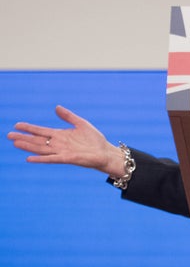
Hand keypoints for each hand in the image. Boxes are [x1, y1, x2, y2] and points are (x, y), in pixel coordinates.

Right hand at [7, 105, 126, 176]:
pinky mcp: (67, 158)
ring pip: (40, 149)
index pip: (41, 131)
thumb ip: (68, 116)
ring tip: (15, 143)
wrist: (104, 152)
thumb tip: (56, 107)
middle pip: (37, 140)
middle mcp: (58, 144)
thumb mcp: (81, 123)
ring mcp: (61, 152)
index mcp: (60, 135)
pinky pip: (51, 158)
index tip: (17, 125)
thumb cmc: (94, 139)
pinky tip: (29, 158)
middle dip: (23, 138)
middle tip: (8, 135)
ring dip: (28, 146)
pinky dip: (40, 158)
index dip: (29, 128)